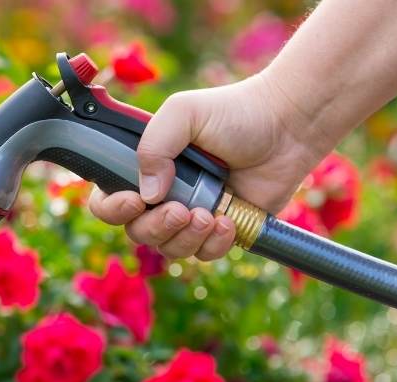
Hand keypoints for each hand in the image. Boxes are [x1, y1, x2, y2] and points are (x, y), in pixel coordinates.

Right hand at [88, 73, 332, 260]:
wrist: (289, 126)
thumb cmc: (235, 113)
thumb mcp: (183, 113)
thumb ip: (153, 145)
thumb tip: (148, 194)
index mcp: (145, 167)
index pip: (107, 200)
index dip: (113, 209)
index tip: (136, 201)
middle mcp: (163, 194)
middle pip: (137, 231)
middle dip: (156, 227)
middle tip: (181, 210)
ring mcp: (191, 214)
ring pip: (169, 248)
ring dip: (186, 238)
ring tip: (211, 215)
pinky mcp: (221, 229)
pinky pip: (203, 254)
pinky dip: (213, 244)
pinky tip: (228, 220)